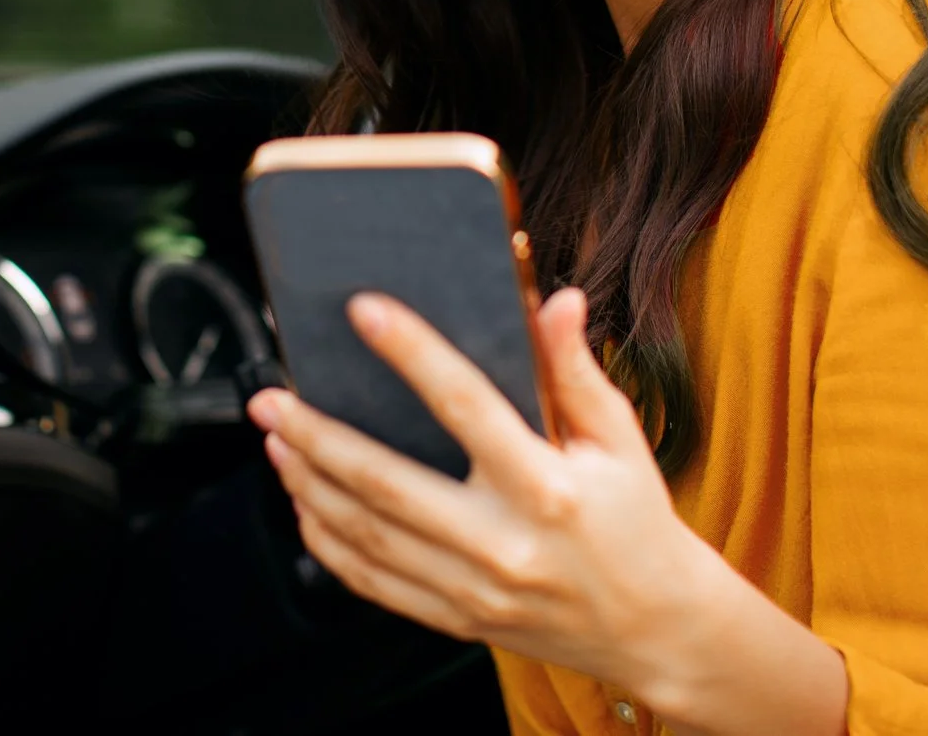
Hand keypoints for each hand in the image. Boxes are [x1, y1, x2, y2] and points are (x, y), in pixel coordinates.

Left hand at [247, 288, 845, 734]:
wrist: (657, 629)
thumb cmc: (637, 521)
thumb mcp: (620, 439)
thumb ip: (577, 369)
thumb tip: (554, 299)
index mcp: (548, 487)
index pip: (465, 405)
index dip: (410, 351)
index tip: (362, 310)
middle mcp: (503, 543)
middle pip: (386, 482)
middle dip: (316, 435)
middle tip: (270, 398)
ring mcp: (474, 590)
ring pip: (366, 535)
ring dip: (309, 483)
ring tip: (276, 440)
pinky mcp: (458, 620)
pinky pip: (373, 584)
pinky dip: (328, 543)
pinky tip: (306, 505)